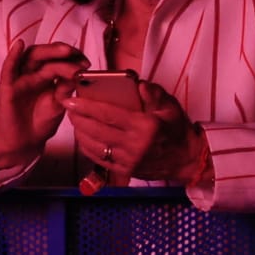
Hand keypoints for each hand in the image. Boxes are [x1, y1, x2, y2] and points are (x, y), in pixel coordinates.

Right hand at [0, 40, 86, 170]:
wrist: (25, 143)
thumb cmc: (41, 122)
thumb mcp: (59, 104)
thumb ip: (66, 89)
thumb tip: (79, 73)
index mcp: (47, 76)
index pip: (59, 59)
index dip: (72, 58)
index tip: (86, 62)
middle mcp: (33, 73)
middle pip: (45, 54)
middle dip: (61, 52)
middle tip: (75, 54)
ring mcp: (20, 78)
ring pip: (30, 57)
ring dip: (46, 51)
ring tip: (64, 51)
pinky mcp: (7, 87)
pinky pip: (8, 69)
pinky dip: (13, 56)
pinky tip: (19, 46)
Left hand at [63, 80, 205, 186]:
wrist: (186, 159)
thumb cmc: (177, 130)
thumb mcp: (169, 106)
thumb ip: (153, 93)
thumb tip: (137, 84)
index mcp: (145, 126)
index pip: (109, 114)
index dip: (87, 106)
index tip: (71, 100)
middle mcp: (135, 145)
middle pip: (97, 130)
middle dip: (78, 118)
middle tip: (68, 107)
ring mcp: (129, 160)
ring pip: (95, 146)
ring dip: (80, 132)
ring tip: (74, 120)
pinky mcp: (126, 170)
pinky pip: (100, 159)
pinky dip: (87, 148)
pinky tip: (83, 137)